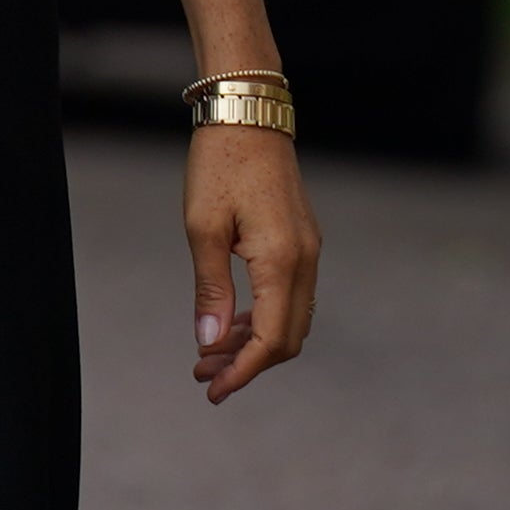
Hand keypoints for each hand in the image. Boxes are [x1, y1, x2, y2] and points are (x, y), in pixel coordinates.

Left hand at [186, 120, 318, 401]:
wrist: (249, 118)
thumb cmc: (219, 167)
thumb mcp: (202, 227)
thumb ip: (210, 288)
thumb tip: (209, 342)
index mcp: (282, 262)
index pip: (272, 339)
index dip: (244, 371)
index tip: (213, 390)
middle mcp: (306, 263)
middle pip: (287, 338)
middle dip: (247, 363)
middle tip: (203, 375)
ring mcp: (308, 253)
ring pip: (290, 320)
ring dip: (254, 343)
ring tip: (209, 355)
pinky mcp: (301, 244)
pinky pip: (290, 297)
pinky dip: (263, 318)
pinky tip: (232, 324)